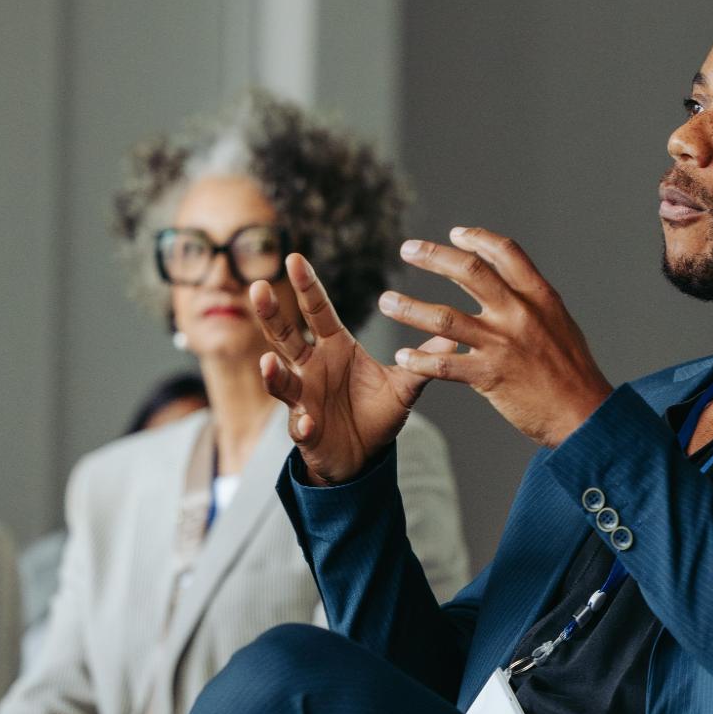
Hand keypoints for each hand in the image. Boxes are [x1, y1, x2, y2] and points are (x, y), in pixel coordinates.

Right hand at [254, 255, 455, 483]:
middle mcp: (312, 368)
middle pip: (285, 336)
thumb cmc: (377, 413)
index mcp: (334, 347)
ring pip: (282, 380)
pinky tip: (306, 422)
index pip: (318, 311)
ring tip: (269, 362)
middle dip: (271, 314)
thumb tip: (454, 336)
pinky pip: (300, 426)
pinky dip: (302, 424)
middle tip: (258, 288)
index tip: (295, 257)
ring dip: (274, 372)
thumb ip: (423, 361)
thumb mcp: (405, 386)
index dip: (306, 287)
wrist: (364, 456)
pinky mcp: (305, 430)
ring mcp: (304, 398)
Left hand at [380, 227, 612, 447]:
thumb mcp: (561, 325)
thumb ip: (534, 305)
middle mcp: (519, 313)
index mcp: (539, 297)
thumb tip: (513, 289)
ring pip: (444, 317)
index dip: (477, 238)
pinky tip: (402, 356)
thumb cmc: (574, 373)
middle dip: (434, 256)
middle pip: (469, 271)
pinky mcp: (489, 375)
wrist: (585, 415)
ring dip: (410, 307)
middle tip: (408, 249)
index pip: (505, 253)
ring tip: (386, 301)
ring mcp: (502, 344)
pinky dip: (419, 359)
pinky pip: (444, 364)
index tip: (455, 233)